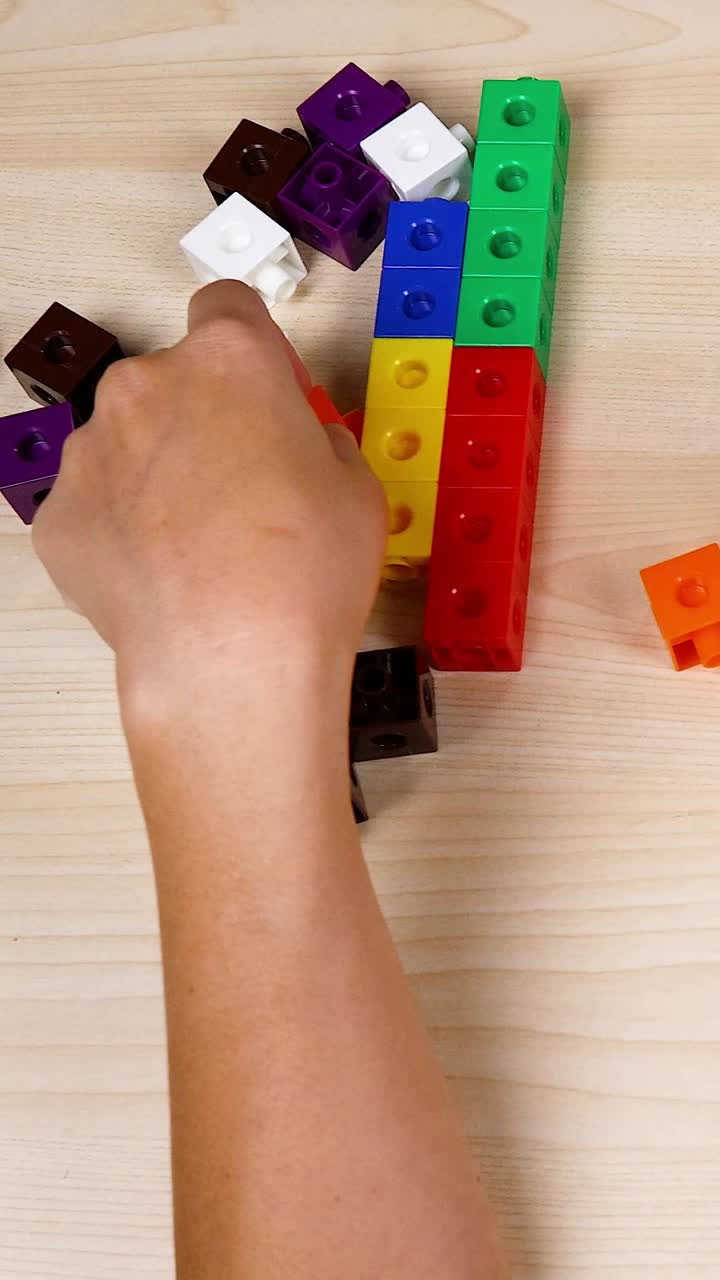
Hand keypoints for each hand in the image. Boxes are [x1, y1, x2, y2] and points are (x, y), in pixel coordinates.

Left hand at [32, 282, 386, 694]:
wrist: (231, 658)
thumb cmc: (301, 571)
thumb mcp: (357, 487)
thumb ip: (318, 441)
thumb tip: (299, 448)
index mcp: (228, 360)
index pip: (228, 307)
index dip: (254, 350)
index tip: (267, 391)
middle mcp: (147, 386)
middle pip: (174, 381)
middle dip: (205, 419)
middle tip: (245, 486)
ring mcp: (92, 450)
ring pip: (130, 442)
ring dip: (160, 473)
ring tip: (203, 544)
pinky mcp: (60, 515)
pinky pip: (96, 505)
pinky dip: (124, 529)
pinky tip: (164, 575)